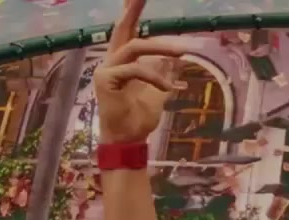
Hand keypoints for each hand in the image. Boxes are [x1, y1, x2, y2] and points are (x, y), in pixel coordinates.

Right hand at [93, 0, 185, 144]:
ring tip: (183, 51)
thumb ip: (164, 71)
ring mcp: (107, 68)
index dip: (133, 12)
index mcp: (124, 60)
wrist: (129, 139)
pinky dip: (154, 77)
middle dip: (132, 10)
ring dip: (161, 47)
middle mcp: (113, 60)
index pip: (129, 31)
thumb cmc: (140, 117)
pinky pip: (134, 70)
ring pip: (134, 47)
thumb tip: (176, 55)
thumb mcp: (159, 89)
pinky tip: (168, 88)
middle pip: (123, 28)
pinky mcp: (106, 79)